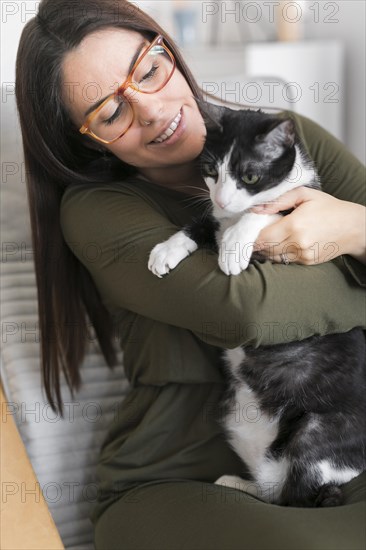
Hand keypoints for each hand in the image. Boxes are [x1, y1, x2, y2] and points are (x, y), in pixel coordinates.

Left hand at [251, 187, 365, 264]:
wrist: (354, 227)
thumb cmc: (329, 207)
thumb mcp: (305, 195)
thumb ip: (279, 200)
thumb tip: (256, 208)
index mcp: (294, 225)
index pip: (262, 237)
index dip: (250, 237)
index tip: (243, 233)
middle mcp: (298, 243)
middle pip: (265, 249)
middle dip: (254, 245)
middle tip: (247, 238)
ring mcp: (303, 255)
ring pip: (273, 257)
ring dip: (264, 251)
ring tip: (259, 242)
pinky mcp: (307, 262)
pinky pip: (284, 260)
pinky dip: (276, 254)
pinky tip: (275, 246)